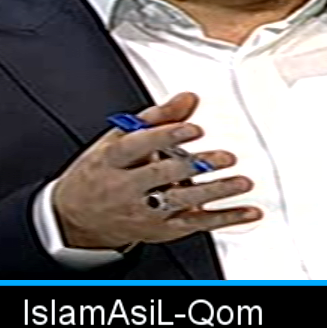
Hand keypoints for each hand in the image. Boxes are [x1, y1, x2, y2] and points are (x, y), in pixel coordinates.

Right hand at [51, 93, 259, 248]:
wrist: (78, 217)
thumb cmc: (103, 172)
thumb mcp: (119, 140)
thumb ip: (157, 118)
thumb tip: (188, 98)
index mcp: (112, 159)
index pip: (137, 145)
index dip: (166, 136)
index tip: (193, 128)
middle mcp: (127, 187)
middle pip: (161, 175)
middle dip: (194, 166)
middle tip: (224, 157)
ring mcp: (145, 211)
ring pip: (181, 202)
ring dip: (214, 193)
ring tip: (241, 181)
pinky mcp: (163, 230)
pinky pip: (197, 225)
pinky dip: (226, 219)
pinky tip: (248, 211)